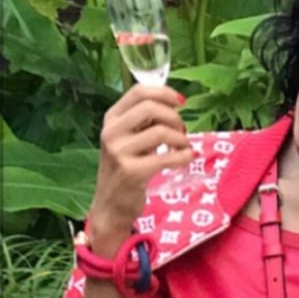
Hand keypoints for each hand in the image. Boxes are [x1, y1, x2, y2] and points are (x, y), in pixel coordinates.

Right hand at [90, 85, 192, 252]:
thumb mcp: (129, 140)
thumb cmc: (126, 169)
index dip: (164, 92)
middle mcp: (111, 132)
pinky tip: (187, 158)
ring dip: (181, 139)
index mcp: (111, 119)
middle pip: (151, 108)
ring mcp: (119, 152)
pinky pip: (167, 157)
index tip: (181, 102)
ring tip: (183, 148)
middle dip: (174, 118)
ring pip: (162, 132)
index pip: (139, 92)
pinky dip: (184, 156)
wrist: (111, 206)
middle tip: (182, 131)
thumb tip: (175, 104)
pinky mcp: (131, 172)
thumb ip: (145, 122)